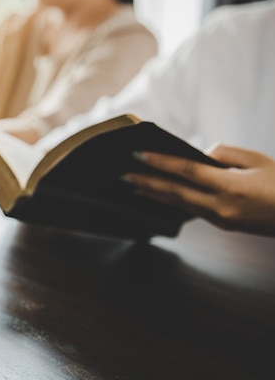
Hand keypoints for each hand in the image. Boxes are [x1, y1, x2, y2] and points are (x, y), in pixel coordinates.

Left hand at [123, 144, 274, 235]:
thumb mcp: (257, 160)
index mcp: (231, 188)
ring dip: (156, 194)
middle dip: (147, 183)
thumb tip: (199, 156)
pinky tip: (162, 194)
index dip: (161, 163)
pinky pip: (192, 209)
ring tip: (134, 185)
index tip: (138, 155)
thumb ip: (224, 154)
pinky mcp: (223, 225)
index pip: (187, 171)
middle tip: (123, 175)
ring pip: (181, 204)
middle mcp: (221, 207)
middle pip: (175, 192)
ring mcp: (221, 220)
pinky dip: (174, 200)